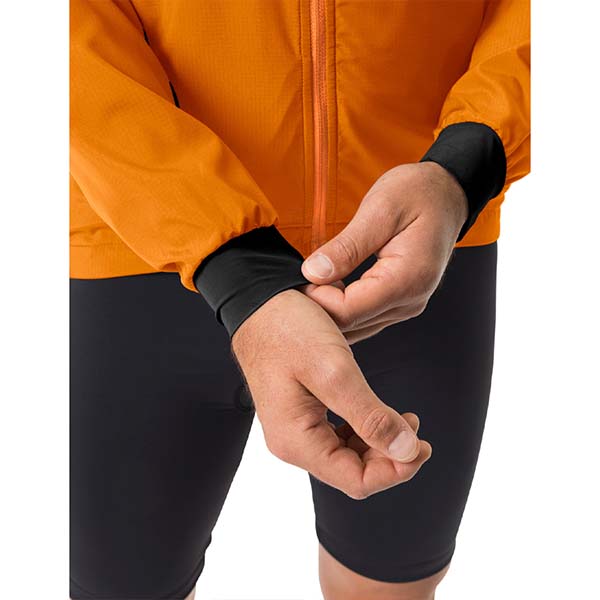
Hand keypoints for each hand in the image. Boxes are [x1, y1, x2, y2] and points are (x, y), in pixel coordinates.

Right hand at [231, 288, 431, 499]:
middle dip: (391, 457)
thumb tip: (407, 452)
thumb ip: (370, 415)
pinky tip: (377, 410)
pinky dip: (363, 429)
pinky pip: (336, 436)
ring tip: (404, 417)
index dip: (396, 471)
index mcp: (297, 440)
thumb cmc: (289, 330)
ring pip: (347, 456)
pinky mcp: (299, 414)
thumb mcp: (335, 370)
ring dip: (379, 443)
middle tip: (416, 426)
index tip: (423, 445)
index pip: (356, 482)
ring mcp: (293, 429)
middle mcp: (292, 443)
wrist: (258, 304)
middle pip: (352, 473)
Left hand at [300, 161, 468, 343]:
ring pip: (356, 327)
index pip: (349, 310)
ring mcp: (407, 306)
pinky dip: (342, 309)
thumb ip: (347, 246)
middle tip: (297, 281)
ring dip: (329, 311)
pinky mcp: (400, 303)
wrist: (446, 194)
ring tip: (311, 282)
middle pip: (351, 325)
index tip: (299, 277)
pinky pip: (364, 318)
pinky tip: (329, 288)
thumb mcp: (379, 210)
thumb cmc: (417, 194)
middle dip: (319, 308)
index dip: (317, 299)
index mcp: (407, 278)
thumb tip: (313, 273)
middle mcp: (410, 301)